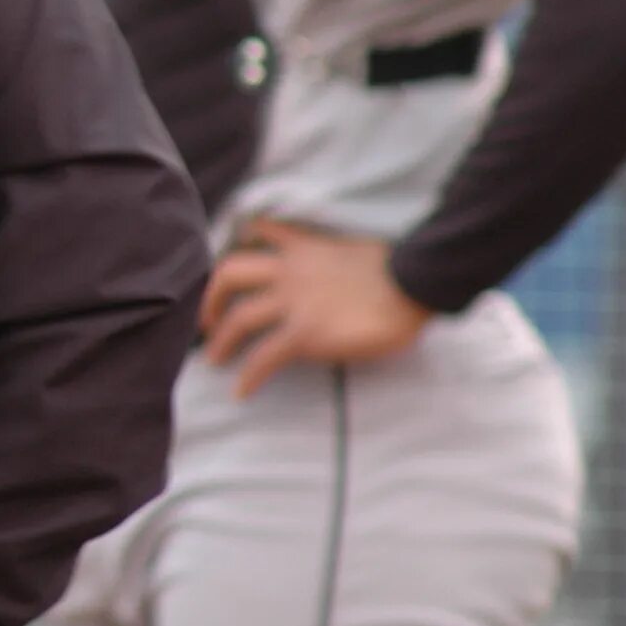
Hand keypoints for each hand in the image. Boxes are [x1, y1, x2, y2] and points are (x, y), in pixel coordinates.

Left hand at [199, 217, 431, 398]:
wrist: (416, 282)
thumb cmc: (397, 269)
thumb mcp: (351, 247)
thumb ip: (325, 256)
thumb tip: (321, 272)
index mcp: (303, 248)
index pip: (259, 234)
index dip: (237, 246)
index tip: (228, 260)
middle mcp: (289, 271)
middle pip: (230, 273)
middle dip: (212, 298)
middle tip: (208, 320)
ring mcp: (294, 302)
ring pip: (240, 317)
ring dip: (221, 339)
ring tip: (214, 358)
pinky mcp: (305, 333)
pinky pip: (265, 356)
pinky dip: (249, 375)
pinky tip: (242, 390)